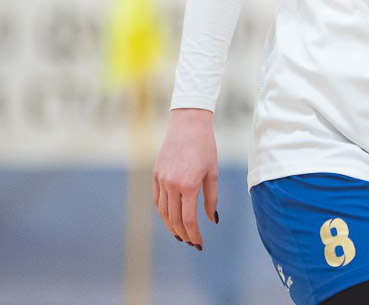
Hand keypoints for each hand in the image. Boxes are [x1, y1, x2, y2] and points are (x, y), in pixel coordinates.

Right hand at [153, 108, 218, 249]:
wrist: (189, 124)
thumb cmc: (205, 147)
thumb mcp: (212, 173)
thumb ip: (211, 198)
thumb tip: (212, 220)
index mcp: (189, 185)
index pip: (189, 219)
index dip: (194, 235)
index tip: (199, 244)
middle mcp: (172, 184)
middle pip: (174, 219)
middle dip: (183, 234)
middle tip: (191, 242)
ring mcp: (161, 179)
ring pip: (163, 212)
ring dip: (171, 226)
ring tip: (180, 234)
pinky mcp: (155, 174)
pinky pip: (157, 199)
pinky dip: (163, 212)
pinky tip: (171, 217)